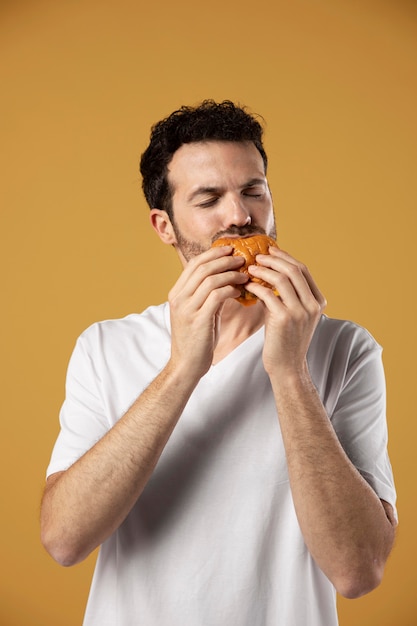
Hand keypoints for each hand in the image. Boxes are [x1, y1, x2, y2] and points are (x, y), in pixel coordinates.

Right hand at [167, 246, 247, 377]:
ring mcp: (187, 309)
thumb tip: (225, 279)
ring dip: (231, 274)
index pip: (194, 264)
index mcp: (176, 294)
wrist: (186, 365)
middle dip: (224, 260)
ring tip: (245, 274)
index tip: (230, 250)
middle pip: (202, 268)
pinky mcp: (199, 320)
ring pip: (210, 279)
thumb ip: (206, 295)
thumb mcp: (197, 312)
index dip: (213, 254)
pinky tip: (240, 291)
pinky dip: (230, 289)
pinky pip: (217, 296)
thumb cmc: (196, 339)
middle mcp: (179, 298)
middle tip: (242, 258)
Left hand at [245, 248, 326, 375]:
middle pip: (294, 270)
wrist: (287, 367)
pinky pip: (268, 294)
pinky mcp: (284, 318)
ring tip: (250, 267)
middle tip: (257, 255)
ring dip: (263, 270)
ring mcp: (300, 311)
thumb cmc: (285, 339)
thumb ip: (287, 294)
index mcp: (318, 301)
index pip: (303, 269)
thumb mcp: (293, 313)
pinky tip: (247, 285)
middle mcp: (312, 304)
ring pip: (281, 279)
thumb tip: (269, 271)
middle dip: (274, 259)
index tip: (271, 250)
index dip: (286, 257)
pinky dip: (256, 286)